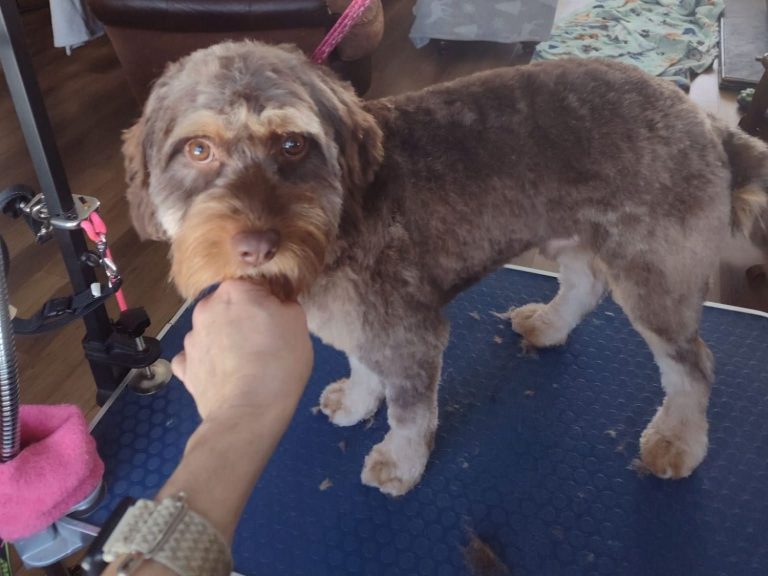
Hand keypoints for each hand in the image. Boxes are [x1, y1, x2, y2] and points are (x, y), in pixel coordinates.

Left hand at [171, 280, 312, 422]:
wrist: (249, 412)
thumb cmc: (279, 362)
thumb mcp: (298, 322)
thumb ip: (284, 303)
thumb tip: (275, 304)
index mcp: (234, 290)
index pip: (253, 284)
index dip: (268, 299)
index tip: (277, 317)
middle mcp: (206, 307)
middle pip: (229, 305)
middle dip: (243, 317)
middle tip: (265, 340)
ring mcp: (191, 337)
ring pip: (212, 330)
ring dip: (225, 339)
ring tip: (246, 363)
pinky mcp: (184, 365)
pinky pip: (197, 355)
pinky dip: (208, 361)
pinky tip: (224, 373)